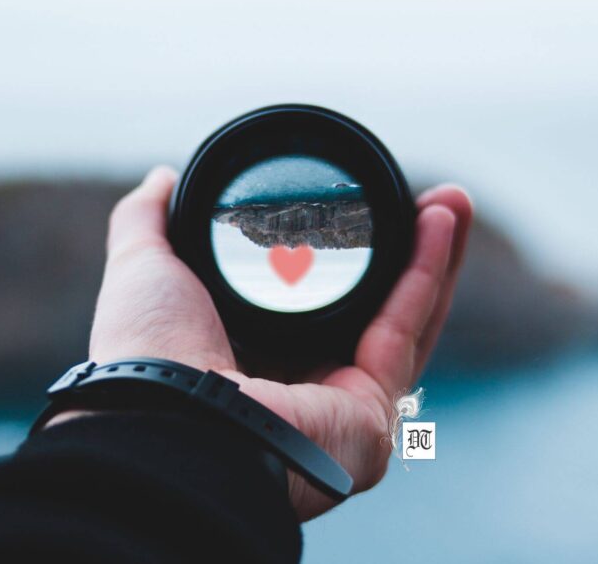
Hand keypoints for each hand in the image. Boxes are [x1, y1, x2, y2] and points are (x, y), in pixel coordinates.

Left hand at [84, 165, 471, 520]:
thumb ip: (149, 221)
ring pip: (405, 323)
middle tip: (430, 201)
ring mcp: (343, 408)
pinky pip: (406, 334)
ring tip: (453, 201)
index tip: (365, 208)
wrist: (161, 417)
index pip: (320, 307)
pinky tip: (440, 224)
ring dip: (433, 260)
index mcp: (255, 362)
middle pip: (376, 314)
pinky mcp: (370, 416)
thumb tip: (161, 179)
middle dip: (408, 255)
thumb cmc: (144, 357)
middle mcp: (304, 390)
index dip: (349, 258)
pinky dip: (426, 276)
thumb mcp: (144, 270)